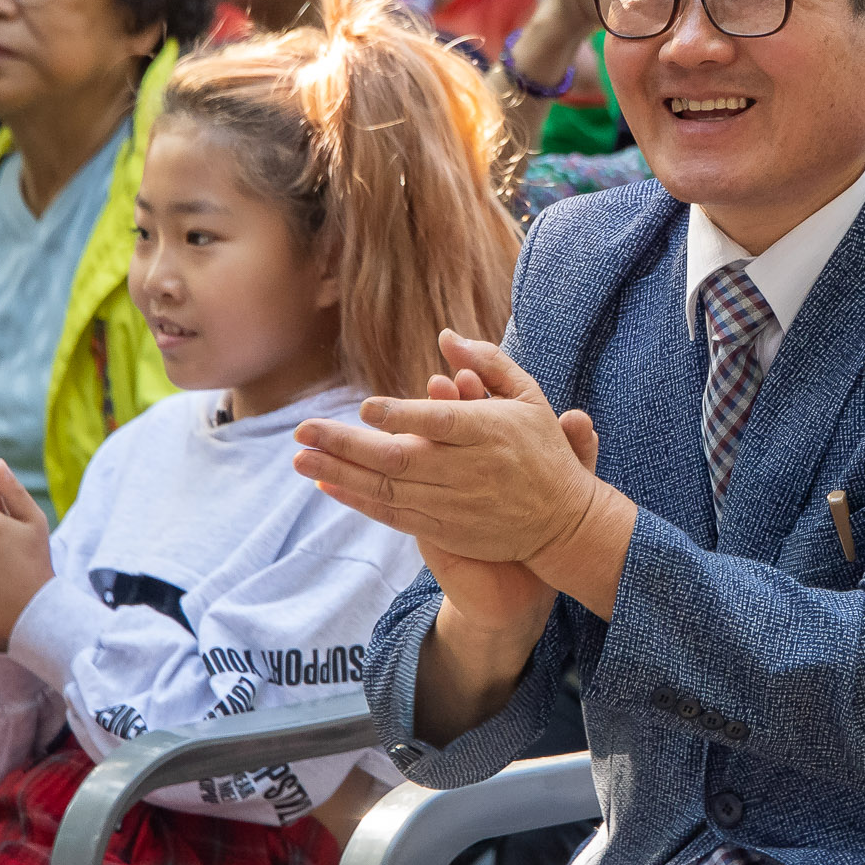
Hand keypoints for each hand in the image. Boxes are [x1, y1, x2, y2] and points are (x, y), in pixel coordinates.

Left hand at [294, 331, 605, 598]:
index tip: (365, 408)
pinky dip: (358, 501)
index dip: (402, 416)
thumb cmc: (544, 451)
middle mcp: (471, 470)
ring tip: (300, 459)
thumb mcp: (529, 398)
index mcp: (492, 431)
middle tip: (302, 431)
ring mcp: (456, 504)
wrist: (564, 522)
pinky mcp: (447, 530)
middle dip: (346, 446)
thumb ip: (488, 364)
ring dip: (340, 474)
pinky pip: (394, 515)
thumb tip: (445, 335)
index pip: (440, 422)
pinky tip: (329, 486)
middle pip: (400, 458)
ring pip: (388, 489)